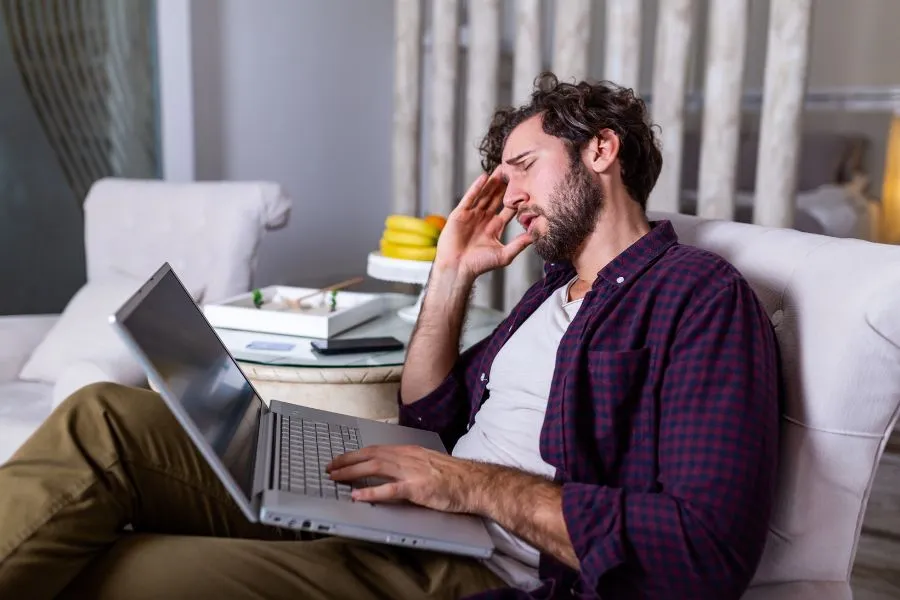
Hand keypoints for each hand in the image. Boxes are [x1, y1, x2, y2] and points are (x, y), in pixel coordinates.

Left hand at [326, 445, 477, 511]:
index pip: (375, 450)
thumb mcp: (426, 463)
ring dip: (352, 473)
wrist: (474, 482)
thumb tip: (388, 471)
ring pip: (375, 468)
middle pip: (370, 456)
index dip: (354, 455)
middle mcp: (407, 457)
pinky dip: (371, 493)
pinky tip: (358, 496)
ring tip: (336, 479)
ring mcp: (412, 472)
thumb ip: (407, 465)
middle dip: (347, 461)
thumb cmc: (453, 476)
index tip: (339, 460)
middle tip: (329, 468)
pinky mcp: (418, 489)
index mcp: (409, 452)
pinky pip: (390, 490)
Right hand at [434, 170, 531, 279]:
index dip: (516, 198)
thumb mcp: (504, 254)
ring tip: (501, 168)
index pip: (508, 208)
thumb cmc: (479, 265)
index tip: (526, 186)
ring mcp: (471, 215)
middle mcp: (484, 218)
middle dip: (505, 185)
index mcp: (495, 226)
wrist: (458, 268)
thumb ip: (519, 244)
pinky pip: (470, 197)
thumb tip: (536, 236)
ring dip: (492, 182)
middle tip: (515, 170)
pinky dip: (476, 187)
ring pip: (484, 194)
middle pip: (496, 197)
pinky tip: (484, 177)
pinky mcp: (460, 214)